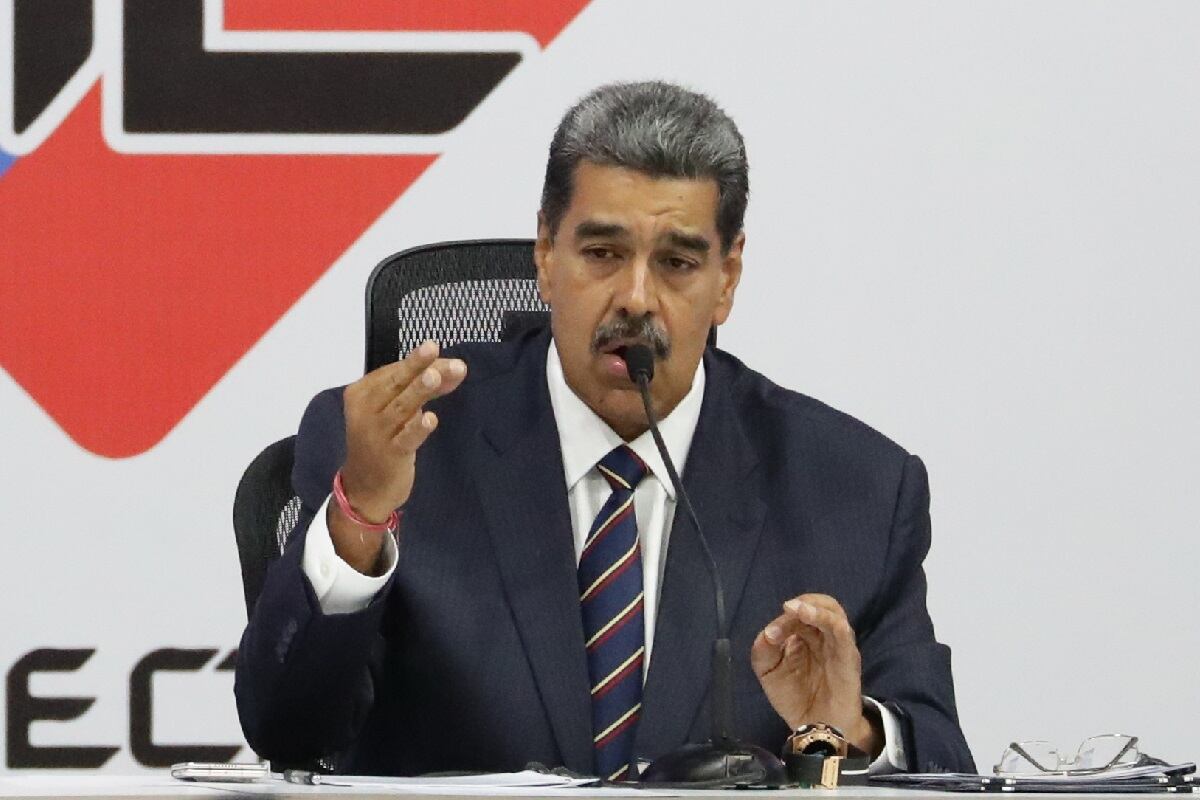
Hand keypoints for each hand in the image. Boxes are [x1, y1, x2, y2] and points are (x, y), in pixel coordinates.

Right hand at [330, 340, 466, 571]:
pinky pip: (405, 439)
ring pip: (401, 407)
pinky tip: (429, 419)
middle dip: (416, 366)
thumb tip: (453, 369)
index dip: (419, 362)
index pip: (393, 372)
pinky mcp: (389, 455)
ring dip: (418, 391)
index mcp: (361, 393)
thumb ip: (422, 389)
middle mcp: (365, 410)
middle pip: (394, 384)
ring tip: (435, 376)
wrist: (365, 488)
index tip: (444, 355)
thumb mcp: (397, 411)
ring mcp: (376, 433)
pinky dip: (416, 429)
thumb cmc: (382, 440)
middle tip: (433, 348)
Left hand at [750, 593, 880, 755]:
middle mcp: (823, 637)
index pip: (798, 614)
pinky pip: (842, 631)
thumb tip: (767, 633)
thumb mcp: (770, 673)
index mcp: (805, 637)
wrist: (817, 730)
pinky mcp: (849, 657)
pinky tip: (810, 616)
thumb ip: (763, 652)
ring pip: (833, 612)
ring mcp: (837, 645)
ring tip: (794, 608)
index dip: (782, 619)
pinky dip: (826, 619)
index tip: (769, 636)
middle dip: (799, 606)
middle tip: (785, 611)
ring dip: (813, 606)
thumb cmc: (796, 699)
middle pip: (818, 605)